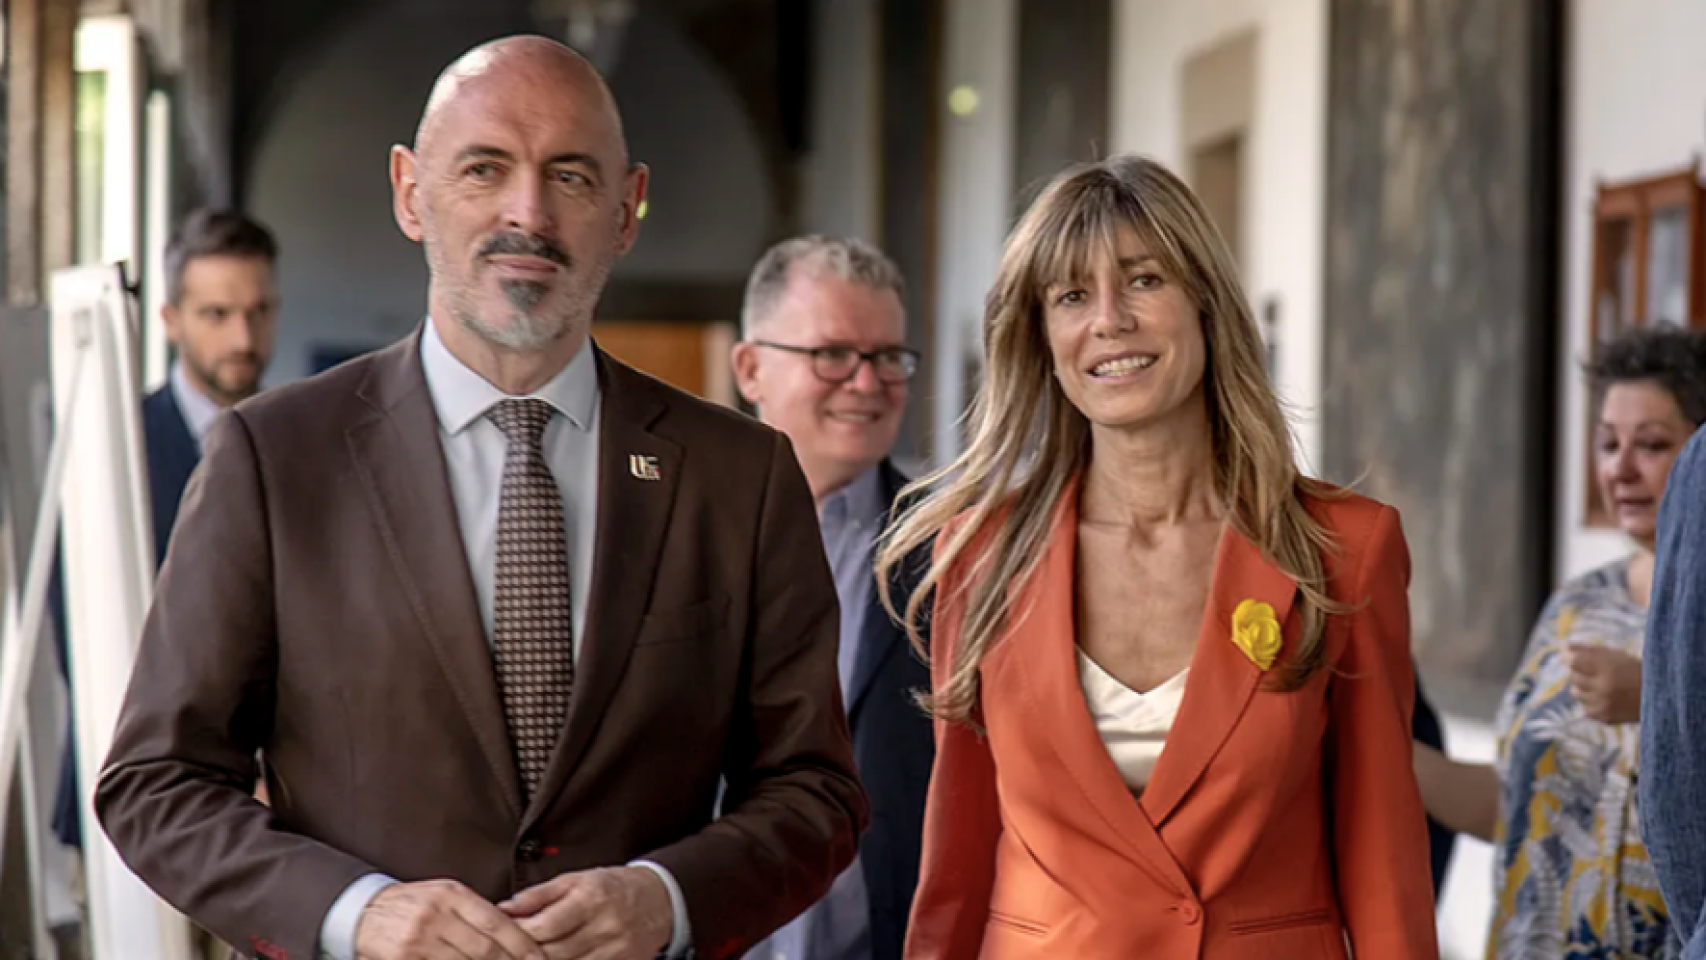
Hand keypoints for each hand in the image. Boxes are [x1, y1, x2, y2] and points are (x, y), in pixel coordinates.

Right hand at [355, 879, 544, 959]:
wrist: (363, 911)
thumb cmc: (411, 904)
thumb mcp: (444, 896)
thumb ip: (476, 912)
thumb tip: (516, 935)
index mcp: (452, 895)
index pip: (497, 923)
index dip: (522, 945)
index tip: (539, 958)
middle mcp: (437, 915)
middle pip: (485, 949)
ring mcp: (419, 939)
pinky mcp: (403, 958)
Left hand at [499, 866, 672, 959]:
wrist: (659, 901)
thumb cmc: (613, 887)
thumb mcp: (576, 879)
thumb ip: (538, 895)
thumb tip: (503, 908)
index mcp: (591, 898)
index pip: (546, 925)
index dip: (519, 934)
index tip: (500, 935)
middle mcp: (604, 926)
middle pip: (553, 952)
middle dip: (524, 955)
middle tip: (504, 953)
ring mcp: (614, 951)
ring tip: (525, 958)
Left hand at [1563, 643, 1642, 724]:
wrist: (1661, 697)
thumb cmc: (1634, 671)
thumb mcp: (1615, 655)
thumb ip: (1588, 650)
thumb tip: (1563, 647)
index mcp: (1608, 666)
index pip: (1574, 660)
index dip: (1570, 658)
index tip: (1570, 657)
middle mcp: (1604, 685)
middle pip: (1573, 676)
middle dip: (1579, 672)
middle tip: (1594, 672)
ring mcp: (1603, 703)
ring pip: (1575, 692)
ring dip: (1583, 688)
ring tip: (1600, 686)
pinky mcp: (1604, 717)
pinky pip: (1585, 708)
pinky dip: (1591, 703)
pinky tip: (1605, 699)